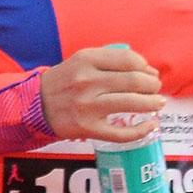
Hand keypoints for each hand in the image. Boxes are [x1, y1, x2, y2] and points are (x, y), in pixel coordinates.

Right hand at [39, 46, 165, 142]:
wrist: (35, 105)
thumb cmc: (64, 81)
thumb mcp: (81, 60)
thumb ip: (111, 60)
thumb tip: (148, 70)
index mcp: (86, 60)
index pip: (128, 59)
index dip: (145, 66)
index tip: (148, 72)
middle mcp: (87, 81)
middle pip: (134, 81)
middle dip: (152, 85)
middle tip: (155, 89)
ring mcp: (87, 106)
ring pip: (132, 104)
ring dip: (152, 104)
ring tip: (157, 103)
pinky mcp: (88, 128)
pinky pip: (122, 133)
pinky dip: (141, 130)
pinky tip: (150, 126)